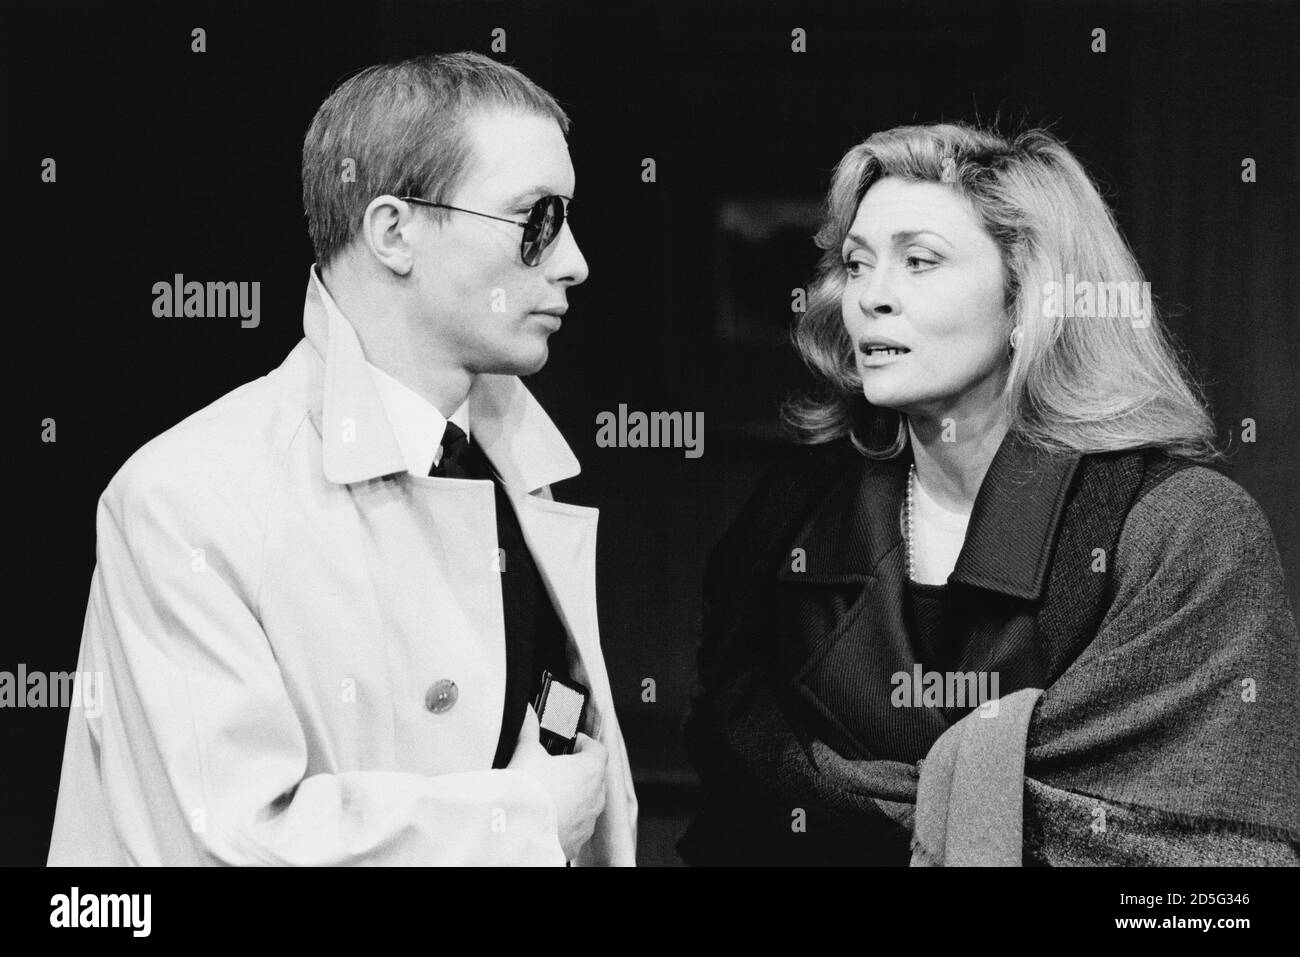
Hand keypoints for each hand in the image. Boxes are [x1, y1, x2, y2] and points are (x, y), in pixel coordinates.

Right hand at [508, 704, 607, 859]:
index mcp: (590, 770)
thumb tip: (528, 714)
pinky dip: (566, 818)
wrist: (518, 833)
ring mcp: (589, 821)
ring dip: (574, 796)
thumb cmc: (528, 790)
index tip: (571, 742)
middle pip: (594, 777)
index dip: (585, 743)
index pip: (598, 749)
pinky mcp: (578, 841)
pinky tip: (546, 814)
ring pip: (587, 803)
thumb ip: (529, 730)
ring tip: (549, 792)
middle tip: (557, 766)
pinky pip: (577, 824)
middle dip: (578, 770)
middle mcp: (596, 796)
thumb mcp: (526, 752)